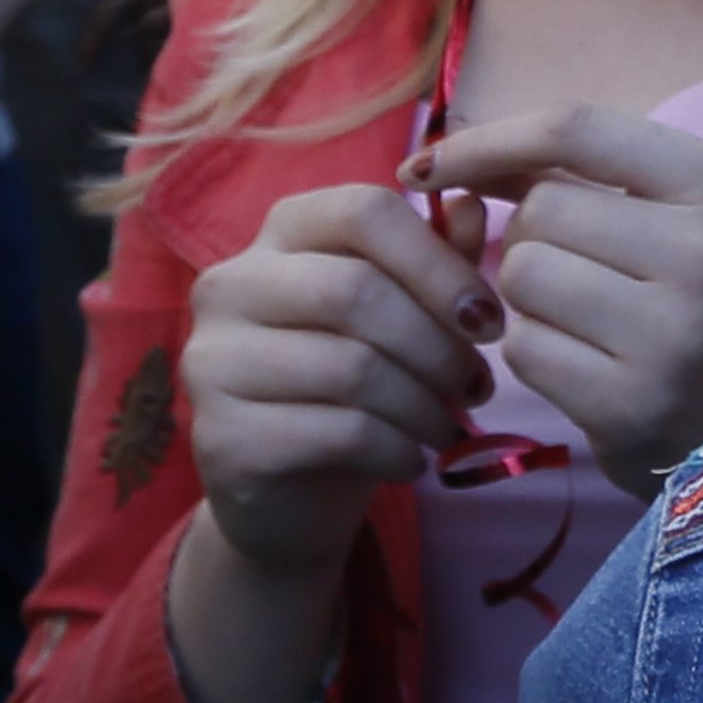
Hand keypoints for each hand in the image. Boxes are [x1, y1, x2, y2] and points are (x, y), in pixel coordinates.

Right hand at [181, 180, 496, 579]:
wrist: (288, 496)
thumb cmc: (352, 387)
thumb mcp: (401, 316)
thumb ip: (434, 260)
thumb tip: (473, 206)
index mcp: (280, 232)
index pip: (363, 212)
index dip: (438, 263)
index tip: (488, 320)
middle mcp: (231, 285)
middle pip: (357, 290)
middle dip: (437, 345)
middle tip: (477, 386)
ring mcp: (214, 362)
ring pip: (351, 367)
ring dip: (423, 405)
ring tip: (448, 428)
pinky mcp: (222, 437)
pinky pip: (337, 433)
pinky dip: (396, 449)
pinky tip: (412, 461)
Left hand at [405, 103, 702, 500]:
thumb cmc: (675, 295)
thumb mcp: (653, 214)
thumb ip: (563, 174)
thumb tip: (445, 158)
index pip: (575, 128)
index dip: (488, 139)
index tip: (426, 165)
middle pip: (541, 208)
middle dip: (526, 236)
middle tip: (568, 268)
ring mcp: (672, 332)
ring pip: (522, 274)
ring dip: (522, 296)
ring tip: (573, 314)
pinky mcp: (631, 403)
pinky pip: (522, 348)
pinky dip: (529, 351)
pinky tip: (575, 362)